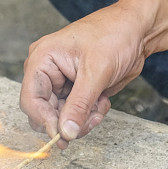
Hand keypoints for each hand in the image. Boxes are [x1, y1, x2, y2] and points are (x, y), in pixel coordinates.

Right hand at [20, 3, 146, 146]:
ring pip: (61, 117)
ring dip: (82, 119)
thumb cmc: (114, 35)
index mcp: (43, 58)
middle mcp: (48, 71)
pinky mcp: (76, 89)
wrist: (137, 31)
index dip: (44, 121)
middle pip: (45, 113)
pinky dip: (89, 114)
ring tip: (100, 107)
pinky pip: (75, 114)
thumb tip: (65, 133)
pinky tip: (103, 101)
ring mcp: (62, 81)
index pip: (30, 99)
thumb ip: (79, 105)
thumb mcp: (96, 71)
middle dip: (67, 122)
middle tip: (90, 121)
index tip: (63, 137)